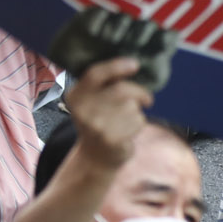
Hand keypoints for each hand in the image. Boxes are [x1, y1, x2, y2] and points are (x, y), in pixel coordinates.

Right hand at [63, 56, 153, 170]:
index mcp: (76, 96)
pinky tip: (128, 132)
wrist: (95, 157)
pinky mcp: (112, 139)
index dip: (116, 66)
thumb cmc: (99, 122)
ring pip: (132, 107)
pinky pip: (137, 122)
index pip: (95, 74)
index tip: (135, 64)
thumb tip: (130, 65)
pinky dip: (139, 124)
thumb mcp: (91, 102)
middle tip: (146, 98)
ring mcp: (96, 126)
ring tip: (126, 120)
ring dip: (136, 112)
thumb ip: (104, 85)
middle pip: (121, 90)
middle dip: (139, 92)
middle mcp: (83, 110)